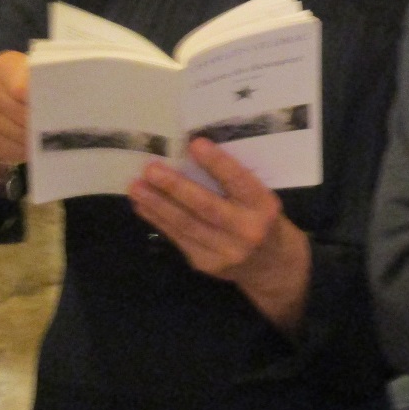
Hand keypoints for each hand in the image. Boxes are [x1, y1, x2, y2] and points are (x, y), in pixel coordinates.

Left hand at [129, 138, 311, 332]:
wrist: (272, 265)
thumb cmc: (261, 218)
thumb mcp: (259, 197)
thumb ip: (234, 182)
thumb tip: (190, 156)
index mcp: (263, 205)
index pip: (239, 181)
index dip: (217, 163)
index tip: (194, 144)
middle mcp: (246, 230)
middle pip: (206, 206)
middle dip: (175, 187)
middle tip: (151, 169)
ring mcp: (225, 251)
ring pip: (186, 225)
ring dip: (157, 204)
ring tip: (136, 187)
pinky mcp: (206, 263)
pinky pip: (179, 238)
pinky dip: (158, 220)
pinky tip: (143, 206)